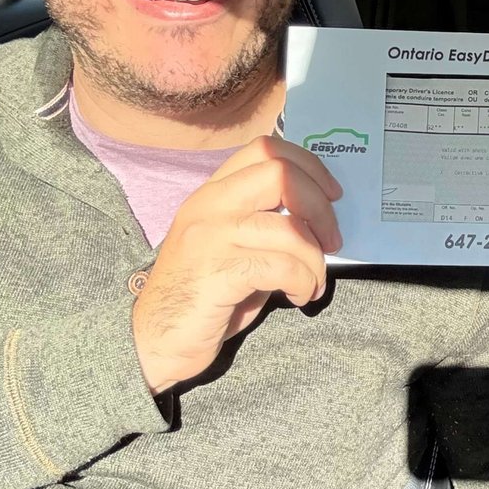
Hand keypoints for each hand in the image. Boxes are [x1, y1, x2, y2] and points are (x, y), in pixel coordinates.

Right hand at [131, 137, 341, 393]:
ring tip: (313, 282)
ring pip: (290, 229)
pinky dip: (303, 282)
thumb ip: (267, 222)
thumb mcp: (233, 245)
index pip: (265, 148)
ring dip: (315, 260)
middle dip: (320, 207)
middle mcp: (209, 205)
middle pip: (280, 174)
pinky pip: (282, 267)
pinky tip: (299, 296)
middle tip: (332, 240)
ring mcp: (210, 236)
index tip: (332, 194)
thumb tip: (323, 219)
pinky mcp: (217, 272)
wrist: (156, 340)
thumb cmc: (205, 294)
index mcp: (214, 192)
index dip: (309, 165)